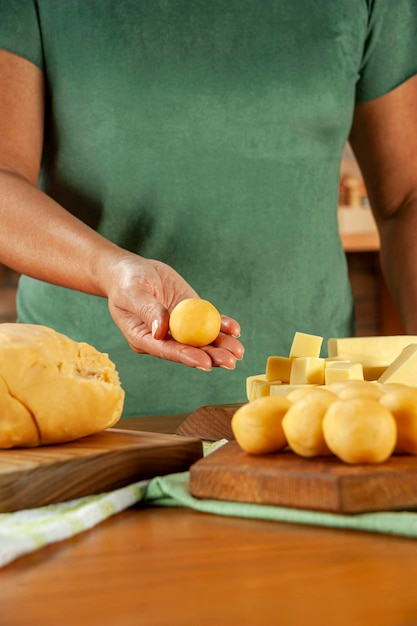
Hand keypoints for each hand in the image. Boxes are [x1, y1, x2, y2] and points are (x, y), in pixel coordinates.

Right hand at [103, 253, 244, 369]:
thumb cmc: (126, 281)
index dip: (188, 357)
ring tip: (238, 351)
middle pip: (190, 350)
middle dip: (212, 357)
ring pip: (202, 340)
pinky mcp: (190, 314)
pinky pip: (208, 322)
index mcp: (145, 339)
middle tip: (231, 361)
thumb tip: (161, 332)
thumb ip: (147, 311)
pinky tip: (235, 330)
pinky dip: (222, 326)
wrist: (132, 270)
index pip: (168, 351)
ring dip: (221, 346)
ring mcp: (179, 327)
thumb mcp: (132, 293)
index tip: (206, 363)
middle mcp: (164, 338)